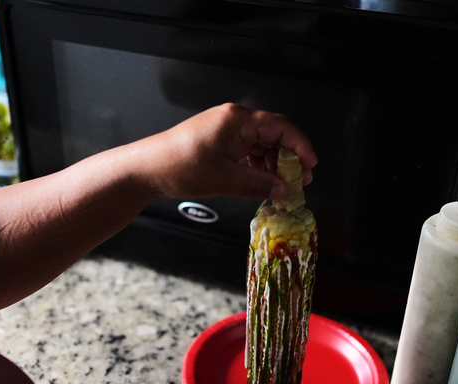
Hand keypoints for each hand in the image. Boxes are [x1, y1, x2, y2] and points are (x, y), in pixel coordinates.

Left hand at [138, 103, 316, 200]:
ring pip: (261, 142)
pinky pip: (247, 148)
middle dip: (288, 157)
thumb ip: (258, 184)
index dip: (301, 145)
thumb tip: (282, 189)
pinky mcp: (218, 139)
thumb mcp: (224, 179)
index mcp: (238, 120)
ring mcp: (225, 128)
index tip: (310, 164)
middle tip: (298, 180)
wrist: (147, 168)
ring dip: (272, 162)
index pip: (282, 126)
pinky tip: (260, 178)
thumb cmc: (178, 166)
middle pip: (274, 133)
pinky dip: (257, 163)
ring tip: (279, 184)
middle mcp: (234, 119)